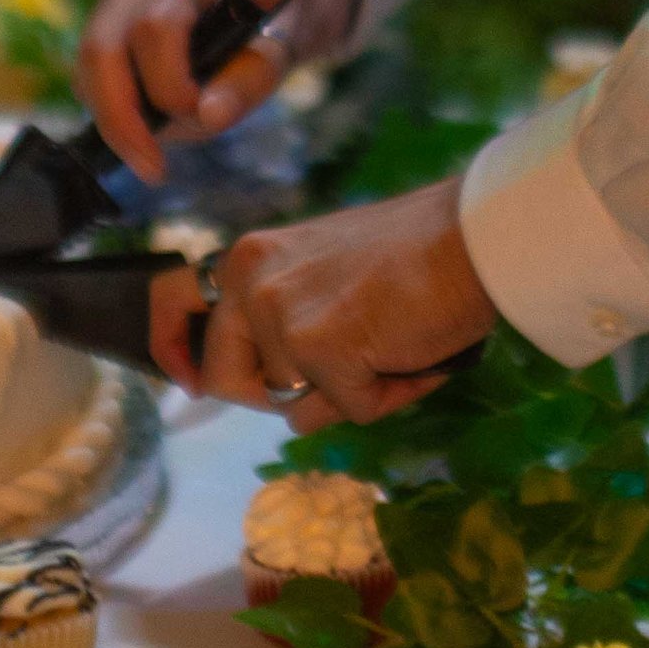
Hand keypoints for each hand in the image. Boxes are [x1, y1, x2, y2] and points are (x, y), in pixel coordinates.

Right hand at [77, 0, 363, 182]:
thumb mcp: (302, 27)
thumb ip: (256, 70)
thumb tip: (208, 115)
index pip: (152, 26)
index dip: (169, 85)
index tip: (205, 116)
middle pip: (100, 49)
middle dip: (122, 117)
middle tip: (155, 168)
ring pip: (91, 66)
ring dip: (122, 116)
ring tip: (172, 142)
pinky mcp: (119, 15)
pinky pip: (100, 70)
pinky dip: (121, 107)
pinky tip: (160, 125)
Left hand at [151, 175, 495, 424]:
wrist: (473, 236)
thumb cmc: (416, 255)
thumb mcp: (324, 273)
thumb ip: (287, 314)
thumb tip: (277, 393)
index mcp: (249, 257)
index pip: (175, 306)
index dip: (175, 352)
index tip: (184, 383)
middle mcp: (251, 281)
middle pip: (227, 382)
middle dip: (278, 395)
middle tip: (338, 369)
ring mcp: (282, 315)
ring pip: (295, 406)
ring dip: (347, 394)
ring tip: (393, 346)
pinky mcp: (321, 349)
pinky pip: (348, 411)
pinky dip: (386, 396)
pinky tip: (412, 354)